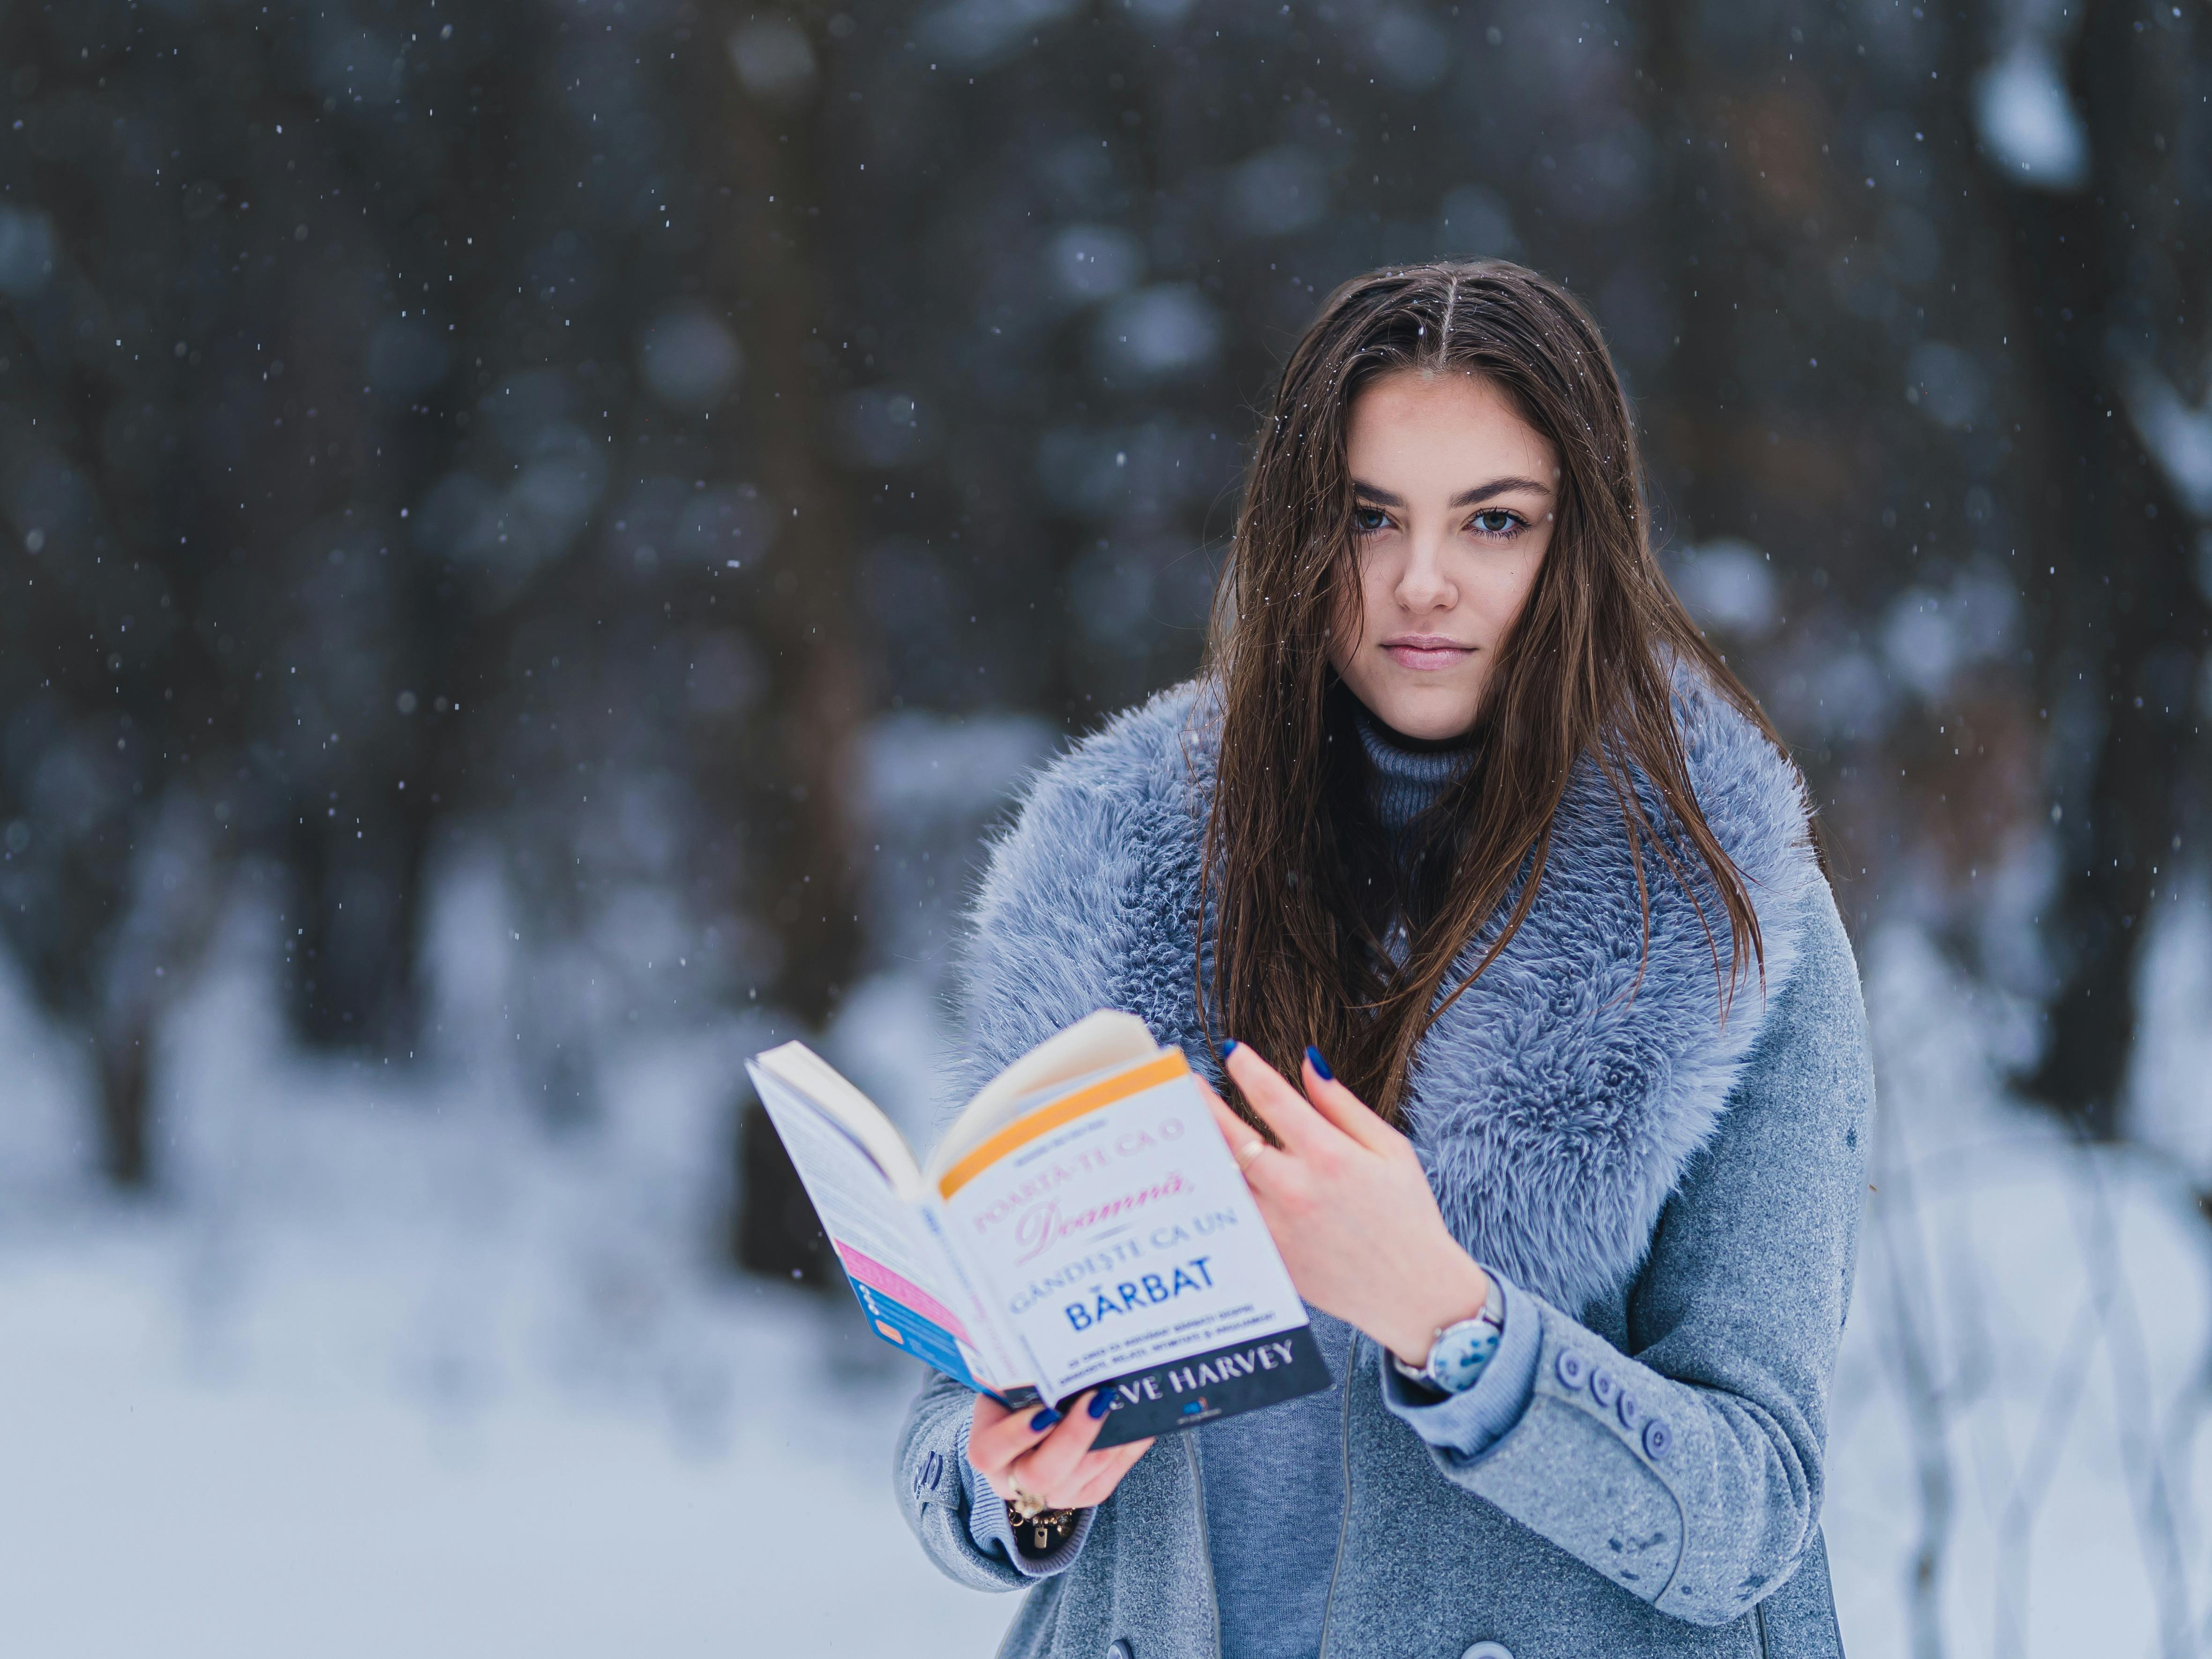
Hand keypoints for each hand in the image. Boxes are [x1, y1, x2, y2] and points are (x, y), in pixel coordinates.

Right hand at [965, 1391, 1154, 1512]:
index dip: (1017, 1435)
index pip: (991, 1452)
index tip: (1046, 1409)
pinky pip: (1109, 1477)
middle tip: (1097, 1399)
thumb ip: (1018, 1373)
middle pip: (1041, 1475)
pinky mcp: (1085, 1495)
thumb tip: (1049, 1341)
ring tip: (1122, 1404)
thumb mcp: (1006, 1384)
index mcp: (989, 1452)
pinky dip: (1127, 1449)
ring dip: (1107, 1441)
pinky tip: (1140, 1423)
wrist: (1029, 1425)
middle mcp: (1016, 1481)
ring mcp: (1053, 1494)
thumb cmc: (1016, 1398)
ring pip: (1081, 1480)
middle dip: (1074, 1437)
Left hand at [1206, 1041, 1490, 1366]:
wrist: (1412, 1293)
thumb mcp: (1389, 1149)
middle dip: (1206, 1106)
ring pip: (1223, 1181)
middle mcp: (1297, 1191)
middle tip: (1186, 1085)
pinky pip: (1232, 1219)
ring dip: (1203, 1151)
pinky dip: (1215, 1197)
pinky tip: (1202, 1180)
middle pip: (1232, 1138)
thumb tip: (1307, 1063)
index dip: (1247, 1069)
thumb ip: (1341, 1105)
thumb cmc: (1407, 1215)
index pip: (1273, 1099)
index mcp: (1330, 1156)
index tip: (1230, 1050)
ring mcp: (1278, 1228)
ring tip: (1186, 1129)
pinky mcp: (1271, 1259)